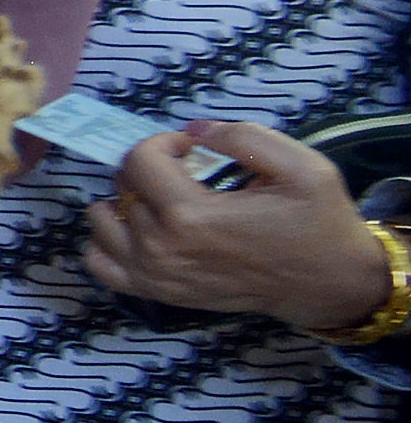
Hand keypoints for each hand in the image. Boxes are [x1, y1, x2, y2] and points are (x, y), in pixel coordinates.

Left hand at [84, 121, 392, 332]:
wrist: (325, 283)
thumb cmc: (317, 223)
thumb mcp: (302, 166)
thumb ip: (243, 137)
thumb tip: (194, 129)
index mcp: (193, 216)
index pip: (139, 159)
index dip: (164, 142)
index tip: (192, 148)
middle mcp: (162, 249)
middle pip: (121, 187)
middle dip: (150, 169)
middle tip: (186, 172)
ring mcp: (153, 275)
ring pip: (100, 222)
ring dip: (123, 201)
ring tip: (162, 199)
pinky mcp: (154, 293)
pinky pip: (98, 263)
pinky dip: (107, 241)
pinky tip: (139, 229)